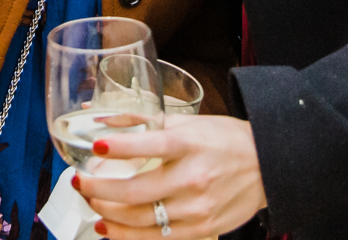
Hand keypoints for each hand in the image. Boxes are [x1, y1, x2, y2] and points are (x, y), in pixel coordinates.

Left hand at [74, 115, 265, 239]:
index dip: (117, 147)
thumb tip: (101, 120)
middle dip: (98, 190)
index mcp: (189, 144)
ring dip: (108, 216)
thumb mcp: (187, 121)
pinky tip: (112, 229)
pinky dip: (129, 237)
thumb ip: (143, 121)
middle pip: (135, 192)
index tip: (94, 146)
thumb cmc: (224, 140)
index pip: (147, 146)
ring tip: (91, 205)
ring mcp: (198, 209)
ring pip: (141, 221)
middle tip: (80, 183)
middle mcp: (193, 178)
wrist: (267, 165)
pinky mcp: (203, 230)